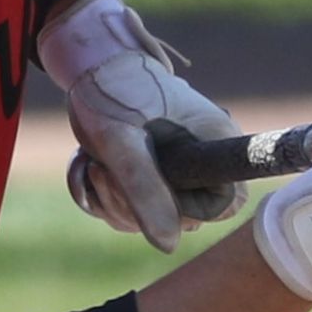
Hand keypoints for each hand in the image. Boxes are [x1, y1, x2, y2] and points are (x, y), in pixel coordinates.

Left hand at [42, 0, 242, 251]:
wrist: (87, 64)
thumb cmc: (112, 91)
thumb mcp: (122, 144)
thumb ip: (145, 192)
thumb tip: (167, 246)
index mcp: (214, 143)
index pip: (225, 204)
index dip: (185, 209)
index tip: (150, 185)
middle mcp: (200, 159)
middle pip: (176, 218)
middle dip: (130, 204)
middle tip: (103, 169)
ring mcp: (172, 169)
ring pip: (144, 218)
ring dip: (108, 199)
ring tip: (93, 162)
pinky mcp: (144, 174)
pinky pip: (122, 209)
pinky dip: (98, 194)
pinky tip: (88, 165)